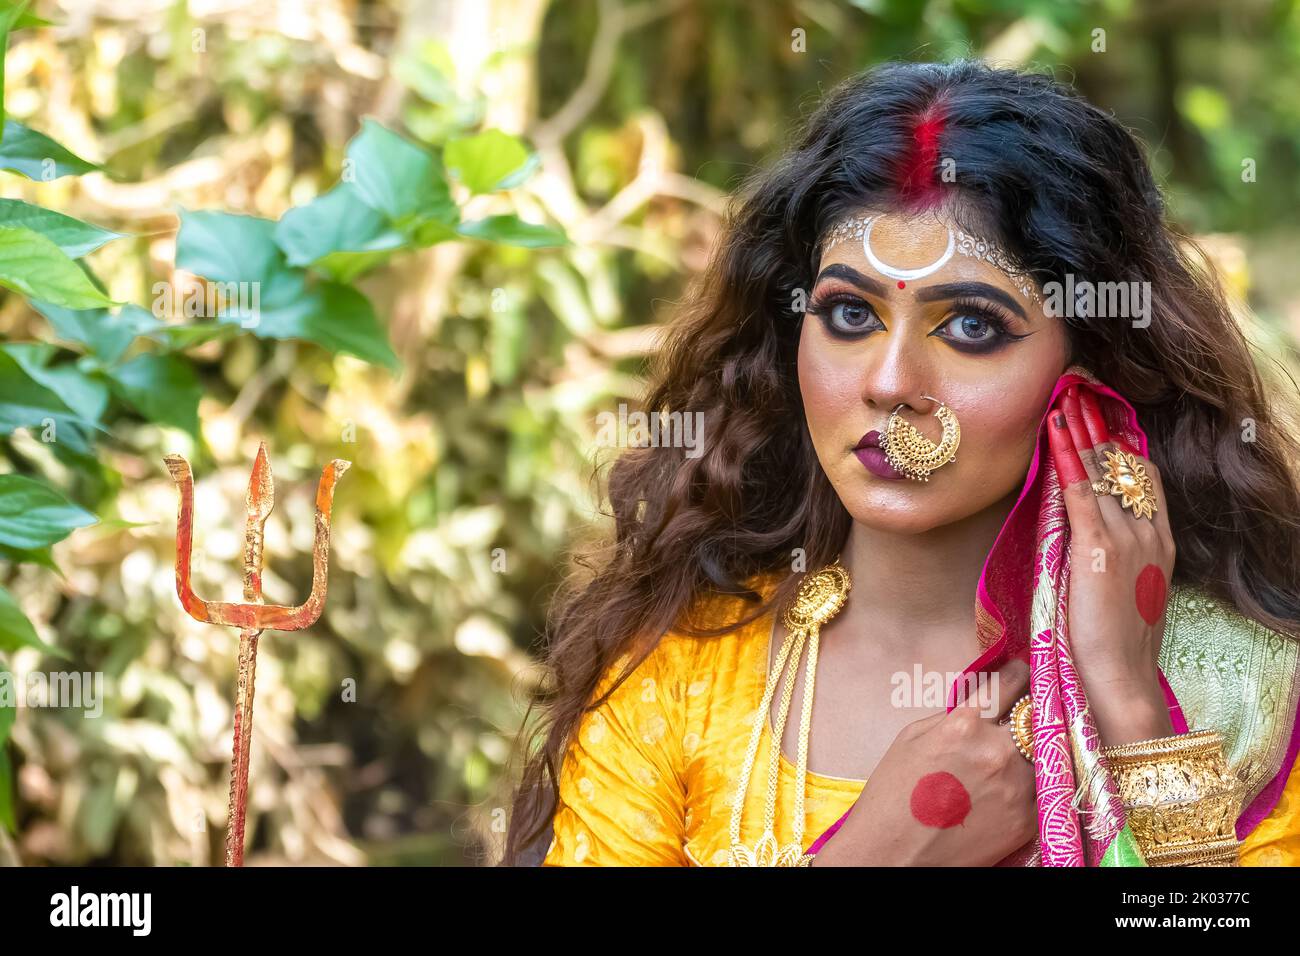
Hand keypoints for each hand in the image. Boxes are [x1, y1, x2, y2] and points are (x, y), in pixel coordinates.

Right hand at [812, 658, 1036, 865]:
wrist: (892, 854)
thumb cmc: (892, 794)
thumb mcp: (911, 737)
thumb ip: (952, 715)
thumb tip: (984, 703)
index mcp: (963, 724)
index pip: (1010, 684)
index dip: (1019, 673)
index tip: (1023, 672)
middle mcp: (997, 751)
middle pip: (1036, 715)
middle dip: (1032, 709)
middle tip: (1028, 708)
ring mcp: (1017, 787)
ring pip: (1047, 752)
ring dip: (1038, 747)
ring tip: (1023, 750)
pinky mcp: (1027, 820)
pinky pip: (1044, 788)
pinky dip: (1036, 780)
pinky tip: (1018, 782)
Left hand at [1046, 383, 1175, 746]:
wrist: (1121, 682)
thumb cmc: (1113, 648)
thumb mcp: (1117, 593)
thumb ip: (1105, 560)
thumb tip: (1078, 537)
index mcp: (1159, 545)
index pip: (1142, 480)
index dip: (1121, 445)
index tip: (1102, 416)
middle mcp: (1149, 534)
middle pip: (1124, 466)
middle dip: (1101, 426)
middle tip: (1081, 390)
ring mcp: (1126, 539)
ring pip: (1102, 471)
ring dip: (1081, 430)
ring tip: (1066, 396)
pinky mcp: (1098, 549)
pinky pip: (1079, 491)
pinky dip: (1064, 457)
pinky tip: (1052, 430)